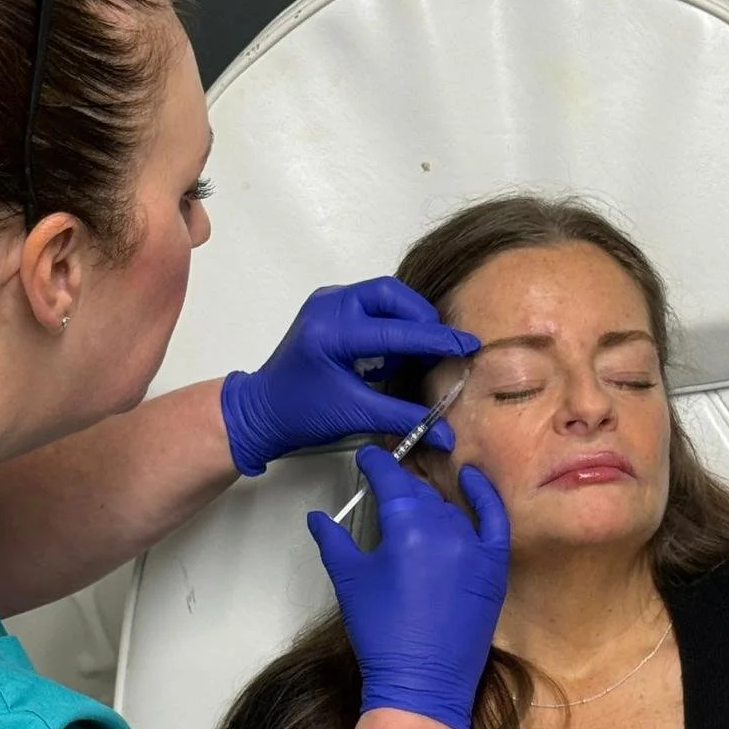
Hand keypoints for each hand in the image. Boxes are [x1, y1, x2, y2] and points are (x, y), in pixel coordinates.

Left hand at [221, 279, 477, 475]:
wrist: (261, 411)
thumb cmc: (299, 413)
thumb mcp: (355, 415)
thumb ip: (403, 418)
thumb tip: (445, 433)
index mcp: (332, 332)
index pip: (396, 330)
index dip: (436, 339)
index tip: (467, 345)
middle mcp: (329, 307)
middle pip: (392, 295)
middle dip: (422, 320)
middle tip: (442, 348)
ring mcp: (328, 303)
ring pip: (384, 295)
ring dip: (408, 320)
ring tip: (418, 354)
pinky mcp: (331, 309)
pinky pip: (372, 304)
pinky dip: (392, 323)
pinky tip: (393, 353)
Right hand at [306, 447, 509, 728]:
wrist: (422, 682)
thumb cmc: (381, 633)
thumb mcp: (350, 582)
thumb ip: (334, 541)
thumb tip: (318, 517)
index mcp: (407, 527)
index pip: (391, 479)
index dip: (377, 464)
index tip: (367, 457)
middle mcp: (445, 529)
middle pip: (420, 494)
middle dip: (400, 486)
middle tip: (385, 485)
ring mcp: (474, 547)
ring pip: (450, 509)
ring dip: (430, 502)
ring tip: (414, 502)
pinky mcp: (494, 567)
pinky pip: (494, 520)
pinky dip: (484, 497)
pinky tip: (473, 480)